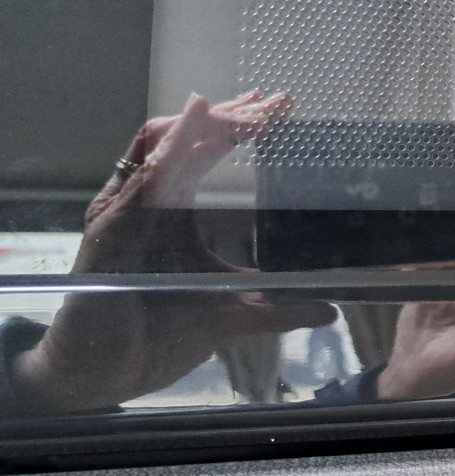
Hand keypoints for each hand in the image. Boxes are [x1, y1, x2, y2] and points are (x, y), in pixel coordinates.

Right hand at [11, 92, 335, 413]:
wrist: (108, 373)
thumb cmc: (158, 335)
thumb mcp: (231, 315)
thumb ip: (279, 307)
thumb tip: (330, 309)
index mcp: (172, 208)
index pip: (205, 148)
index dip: (238, 125)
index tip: (279, 107)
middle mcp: (145, 202)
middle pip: (183, 138)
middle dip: (226, 116)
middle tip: (268, 102)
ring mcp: (122, 216)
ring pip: (154, 153)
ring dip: (195, 130)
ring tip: (235, 114)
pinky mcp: (104, 240)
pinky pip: (130, 198)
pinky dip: (155, 174)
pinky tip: (181, 158)